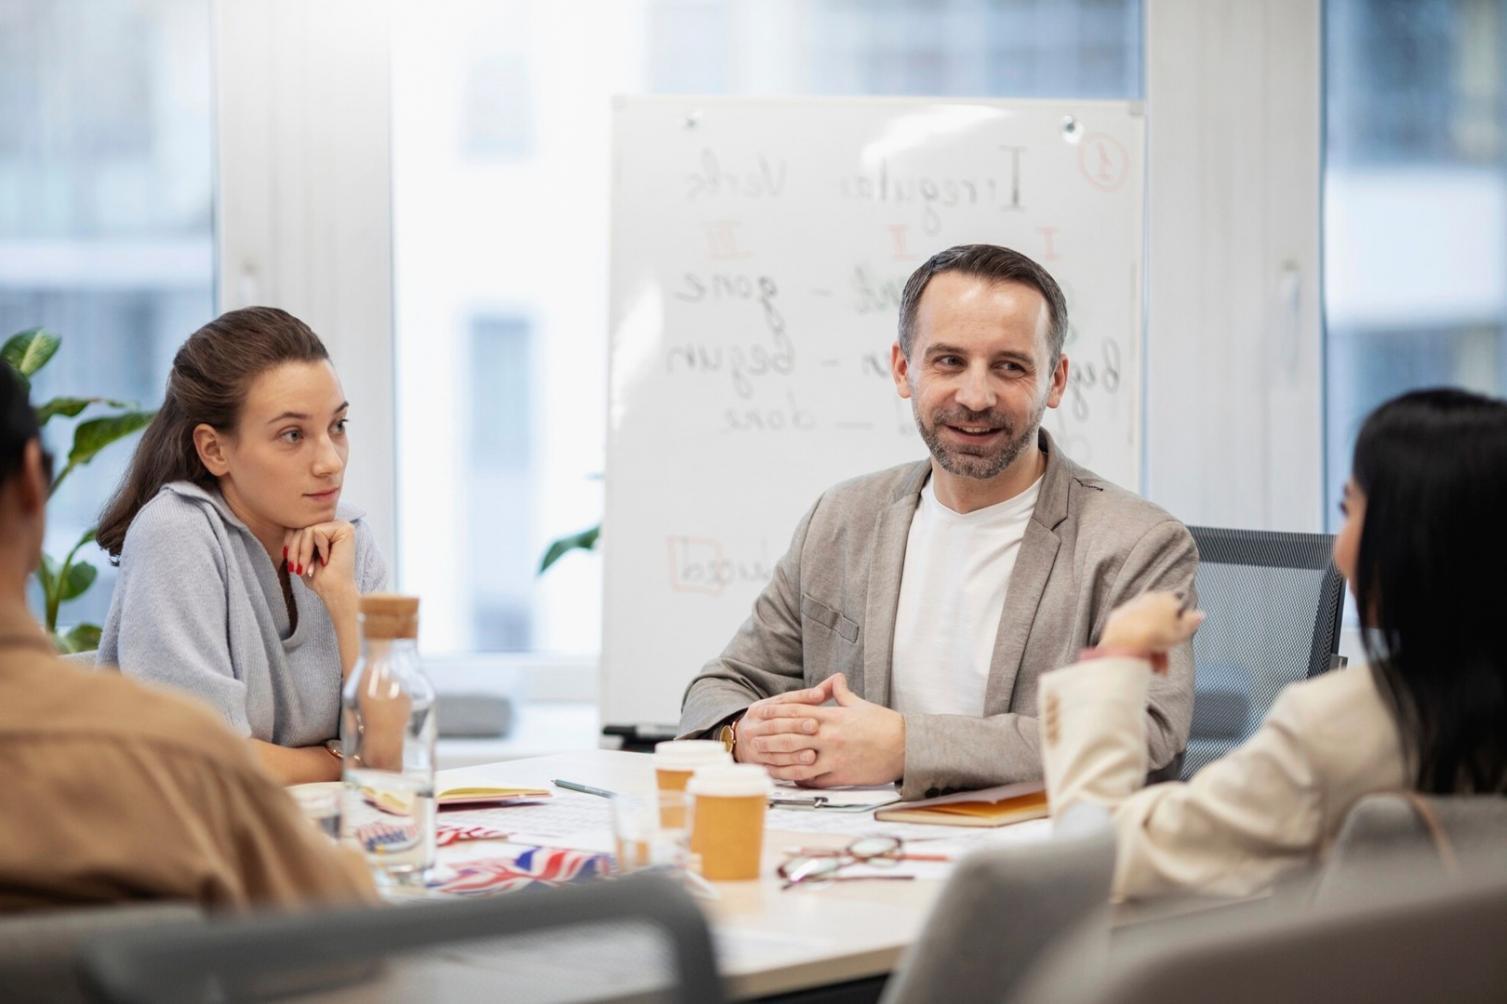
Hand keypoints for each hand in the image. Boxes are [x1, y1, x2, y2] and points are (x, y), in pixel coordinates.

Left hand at [284, 520, 358, 610]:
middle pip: (303, 526)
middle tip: (295, 569)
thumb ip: (296, 538)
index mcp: (327, 529)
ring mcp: (342, 525)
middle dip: (294, 549)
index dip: (290, 542)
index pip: (300, 526)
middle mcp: (336, 524)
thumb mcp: (301, 555)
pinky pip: (316, 531)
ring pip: (307, 529)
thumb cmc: (319, 577)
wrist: (334, 592)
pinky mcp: (345, 529)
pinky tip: (326, 560)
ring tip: (305, 568)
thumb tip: (282, 522)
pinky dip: (316, 549)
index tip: (291, 563)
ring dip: (302, 552)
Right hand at [734, 677, 836, 766]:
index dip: (802, 697)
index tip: (820, 696)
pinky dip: (791, 767)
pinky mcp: (758, 763)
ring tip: (813, 753)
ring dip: (794, 750)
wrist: (741, 743)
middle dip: (796, 725)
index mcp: (761, 708)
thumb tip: (837, 678)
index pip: (783, 700)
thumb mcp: (783, 707)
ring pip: (774, 746)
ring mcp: (753, 744)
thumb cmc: (773, 723)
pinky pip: (774, 766)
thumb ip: (809, 697)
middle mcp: (754, 725)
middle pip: (776, 723)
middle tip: (815, 726)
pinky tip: (806, 769)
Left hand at [762, 673, 904, 787]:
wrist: (905, 747)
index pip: (798, 712)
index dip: (777, 713)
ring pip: (799, 759)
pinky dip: (799, 778)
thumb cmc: (885, 724)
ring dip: (779, 761)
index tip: (761, 714)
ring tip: (764, 762)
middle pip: (792, 736)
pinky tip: (788, 778)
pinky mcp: (841, 775)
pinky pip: (814, 779)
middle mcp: (830, 736)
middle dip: (771, 738)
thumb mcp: (860, 704)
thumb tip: (835, 679)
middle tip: (754, 740)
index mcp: (833, 717)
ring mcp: (835, 757)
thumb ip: (842, 693)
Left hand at [1098, 591, 1204, 670]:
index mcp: (1163, 598)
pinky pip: (1130, 631)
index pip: (1176, 609)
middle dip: (1163, 642)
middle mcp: (1146, 599)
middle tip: (1166, 659)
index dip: (1178, 627)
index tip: (1177, 639)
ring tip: (1155, 666)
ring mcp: (1130, 608)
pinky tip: (1140, 659)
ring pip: (1145, 628)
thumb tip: (1200, 614)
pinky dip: (1135, 643)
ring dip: (1151, 648)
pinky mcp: (1116, 619)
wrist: (1127, 639)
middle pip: (1159, 622)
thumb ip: (1192, 622)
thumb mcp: (1181, 632)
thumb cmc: (1155, 635)